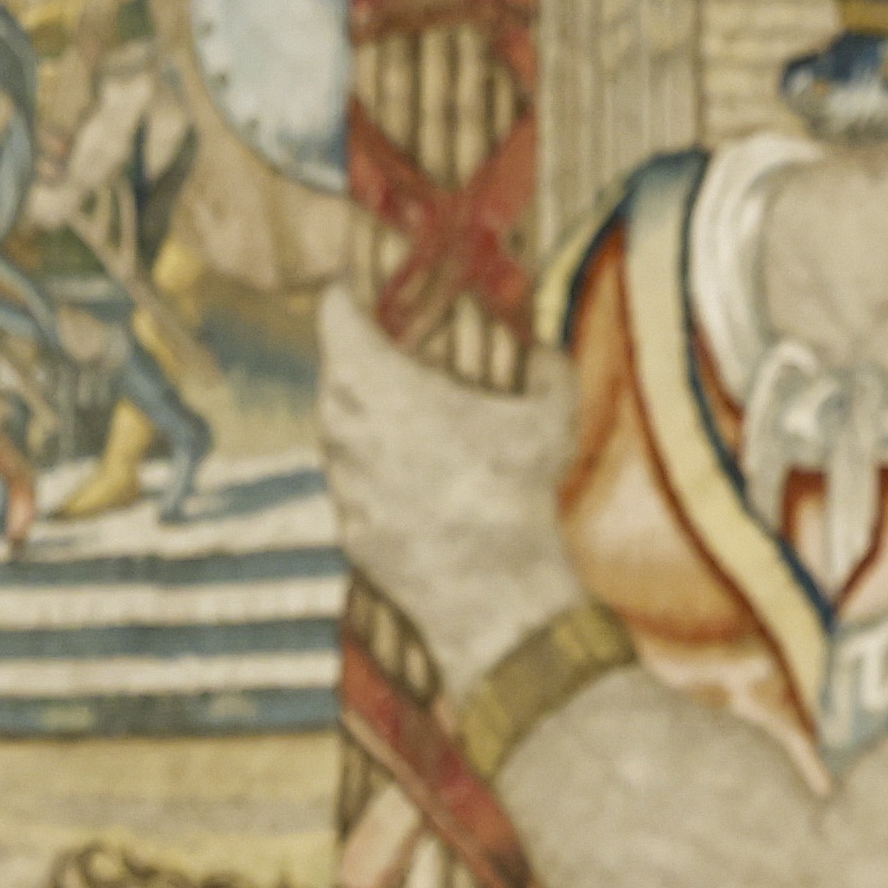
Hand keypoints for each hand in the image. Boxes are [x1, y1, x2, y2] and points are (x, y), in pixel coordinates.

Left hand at [315, 283, 576, 695]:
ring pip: (342, 432)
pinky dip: (378, 477)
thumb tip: (541, 352)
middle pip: (336, 372)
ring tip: (414, 423)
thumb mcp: (551, 412)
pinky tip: (420, 485)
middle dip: (363, 359)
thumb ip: (544, 365)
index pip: (335, 312)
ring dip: (369, 421)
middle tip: (400, 354)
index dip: (350, 294)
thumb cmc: (516, 492)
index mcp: (376, 382)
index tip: (366, 289)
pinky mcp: (349, 529)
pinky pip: (357, 485)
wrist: (494, 597)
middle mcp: (343, 427)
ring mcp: (342, 483)